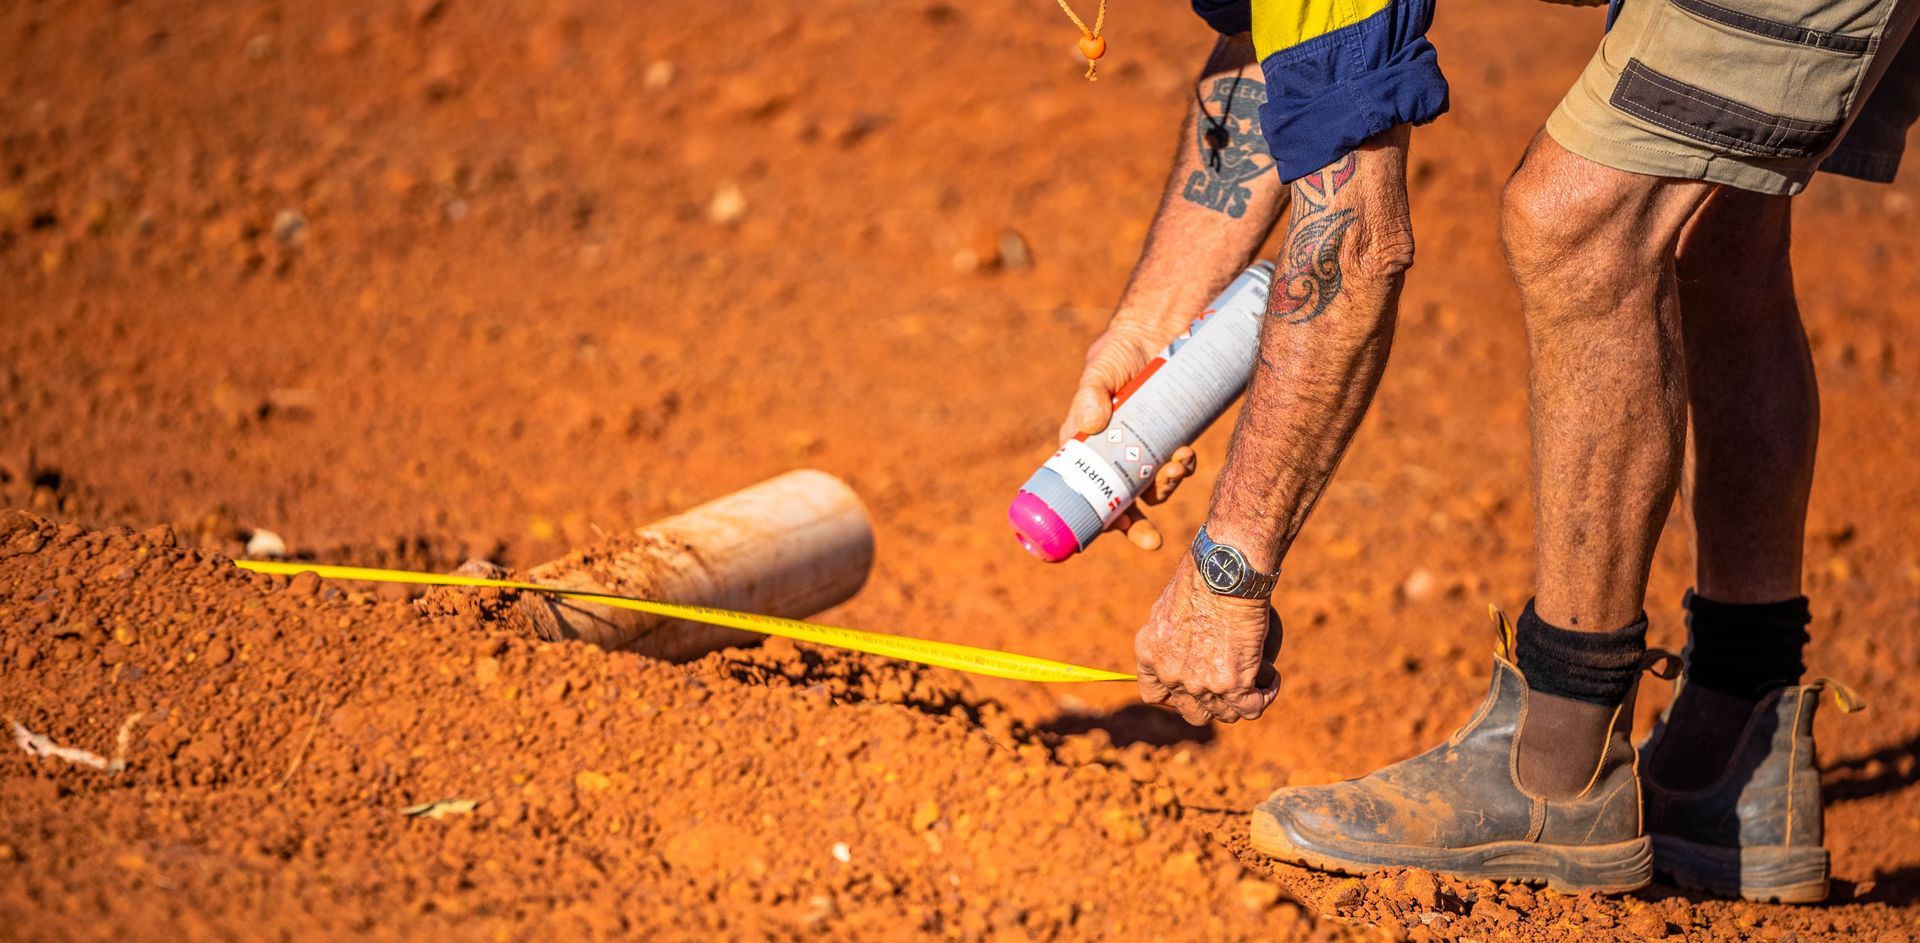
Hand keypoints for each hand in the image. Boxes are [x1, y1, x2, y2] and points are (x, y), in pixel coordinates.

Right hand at [1059, 317, 1199, 550]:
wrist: (1158, 330)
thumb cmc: (1117, 352)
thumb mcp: (1098, 369)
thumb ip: (1091, 393)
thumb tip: (1092, 421)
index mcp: (1087, 446)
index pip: (1084, 491)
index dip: (1095, 519)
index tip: (1110, 532)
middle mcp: (1114, 455)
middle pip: (1120, 503)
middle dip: (1136, 527)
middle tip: (1151, 541)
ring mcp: (1143, 450)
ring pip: (1153, 488)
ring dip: (1165, 488)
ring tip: (1178, 467)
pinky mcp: (1170, 439)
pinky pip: (1176, 465)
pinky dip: (1182, 466)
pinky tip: (1186, 454)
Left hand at [1135, 554, 1281, 724]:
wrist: (1226, 572)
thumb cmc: (1204, 576)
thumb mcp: (1171, 604)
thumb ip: (1172, 632)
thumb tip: (1183, 644)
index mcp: (1150, 652)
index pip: (1155, 695)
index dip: (1176, 697)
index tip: (1194, 688)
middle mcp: (1170, 673)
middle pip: (1193, 712)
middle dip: (1212, 704)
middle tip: (1230, 683)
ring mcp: (1199, 683)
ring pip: (1225, 713)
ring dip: (1242, 699)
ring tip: (1257, 673)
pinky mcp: (1231, 685)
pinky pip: (1252, 706)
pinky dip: (1266, 695)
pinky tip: (1272, 677)